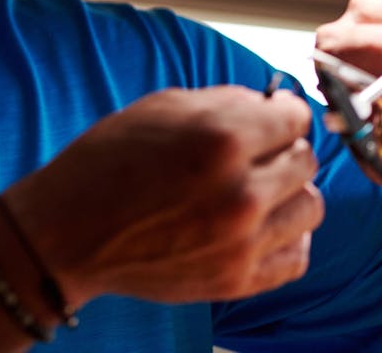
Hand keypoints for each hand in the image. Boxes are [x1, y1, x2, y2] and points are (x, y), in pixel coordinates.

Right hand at [2, 85, 322, 307]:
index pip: (295, 118)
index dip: (283, 110)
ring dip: (289, 191)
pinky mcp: (237, 280)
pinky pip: (297, 255)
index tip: (274, 114)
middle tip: (256, 149)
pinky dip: (286, 235)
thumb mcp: (161, 106)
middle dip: (283, 147)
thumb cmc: (108, 161)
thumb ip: (224, 101)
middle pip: (306, 159)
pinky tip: (260, 222)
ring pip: (311, 206)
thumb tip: (266, 105)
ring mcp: (242, 242)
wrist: (70, 231)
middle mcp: (241, 192)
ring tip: (258, 187)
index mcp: (222, 140)